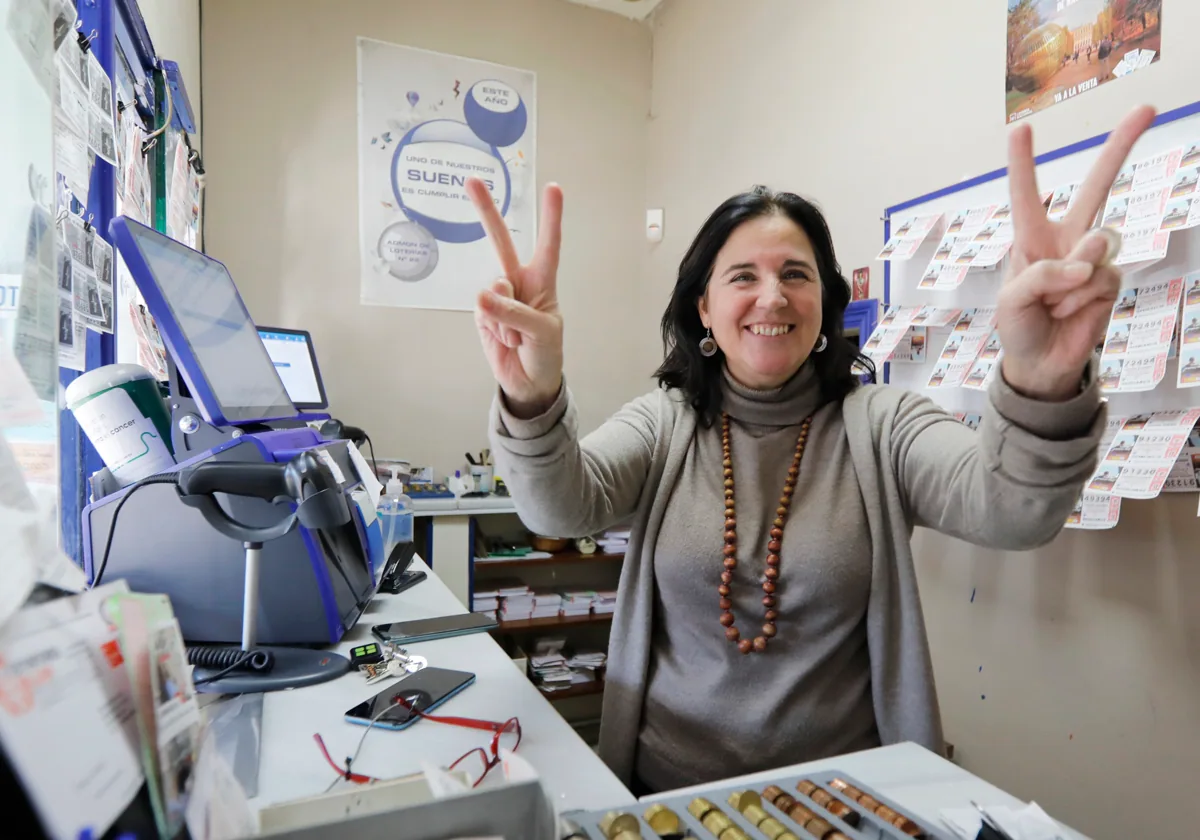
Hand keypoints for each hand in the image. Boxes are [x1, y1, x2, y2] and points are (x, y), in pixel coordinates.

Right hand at [467, 177, 564, 417]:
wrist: (528, 383)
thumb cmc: (546, 353)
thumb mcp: (542, 333)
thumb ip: (514, 313)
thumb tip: (482, 294)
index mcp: (543, 281)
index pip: (548, 245)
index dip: (551, 217)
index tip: (554, 188)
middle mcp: (518, 282)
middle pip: (501, 242)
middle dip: (487, 212)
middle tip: (471, 180)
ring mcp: (497, 296)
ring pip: (491, 291)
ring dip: (504, 319)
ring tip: (518, 338)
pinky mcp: (482, 313)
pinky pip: (482, 311)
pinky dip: (494, 329)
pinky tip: (504, 340)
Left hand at [997, 105, 1155, 400]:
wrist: (1041, 361)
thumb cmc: (1019, 324)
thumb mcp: (1012, 300)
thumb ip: (1041, 275)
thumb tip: (1082, 263)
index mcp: (1031, 237)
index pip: (1026, 194)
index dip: (1022, 162)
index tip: (1020, 129)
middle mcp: (1065, 238)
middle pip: (1097, 186)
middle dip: (1121, 146)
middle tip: (1147, 108)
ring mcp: (1092, 258)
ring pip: (1098, 242)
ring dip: (1073, 276)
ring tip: (1054, 302)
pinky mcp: (1110, 280)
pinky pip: (1102, 278)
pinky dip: (1082, 300)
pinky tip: (1070, 313)